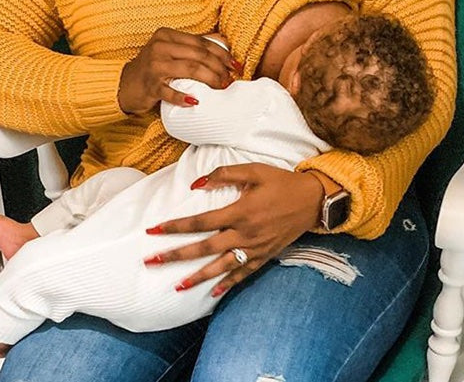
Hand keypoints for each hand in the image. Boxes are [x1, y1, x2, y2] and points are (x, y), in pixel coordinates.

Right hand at [118, 28, 239, 113]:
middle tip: (229, 79)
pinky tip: (195, 101)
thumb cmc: (153, 68)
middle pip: (199, 55)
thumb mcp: (170, 50)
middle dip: (219, 67)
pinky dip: (184, 97)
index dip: (222, 53)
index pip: (201, 42)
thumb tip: (223, 40)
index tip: (235, 65)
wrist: (125, 85)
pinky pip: (170, 91)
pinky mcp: (150, 85)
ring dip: (210, 79)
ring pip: (190, 69)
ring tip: (221, 87)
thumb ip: (192, 45)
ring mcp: (154, 66)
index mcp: (166, 35)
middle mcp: (160, 46)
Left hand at [143, 163, 324, 296]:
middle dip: (176, 256)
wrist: (313, 200)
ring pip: (221, 266)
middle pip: (204, 248)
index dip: (175, 226)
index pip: (200, 222)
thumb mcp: (254, 171)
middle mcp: (245, 234)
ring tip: (177, 287)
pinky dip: (228, 284)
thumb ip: (225, 174)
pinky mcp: (265, 256)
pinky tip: (214, 293)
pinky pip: (244, 273)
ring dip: (197, 277)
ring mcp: (255, 248)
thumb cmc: (281, 182)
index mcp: (239, 212)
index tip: (153, 230)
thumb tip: (197, 184)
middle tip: (151, 261)